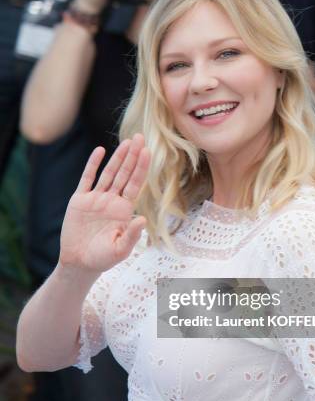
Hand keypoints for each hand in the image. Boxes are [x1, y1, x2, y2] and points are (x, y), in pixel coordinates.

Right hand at [59, 134, 149, 274]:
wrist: (79, 263)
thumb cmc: (103, 258)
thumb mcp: (121, 249)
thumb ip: (132, 234)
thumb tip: (141, 219)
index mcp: (124, 210)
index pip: (135, 184)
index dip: (141, 168)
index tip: (148, 152)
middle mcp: (112, 201)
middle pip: (125, 174)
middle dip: (133, 156)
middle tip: (141, 137)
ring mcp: (96, 199)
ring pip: (109, 173)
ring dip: (117, 158)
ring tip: (127, 142)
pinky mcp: (80, 200)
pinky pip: (87, 179)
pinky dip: (92, 165)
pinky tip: (99, 151)